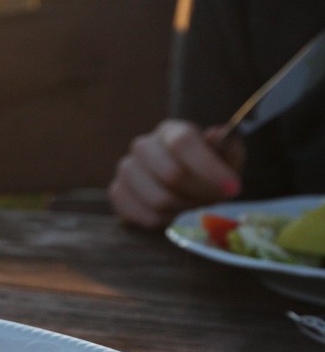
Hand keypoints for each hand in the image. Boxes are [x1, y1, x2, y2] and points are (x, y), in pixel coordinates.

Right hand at [107, 119, 244, 228]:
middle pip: (171, 175)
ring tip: (196, 205)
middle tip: (216, 201)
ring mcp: (126, 170)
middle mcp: (143, 146)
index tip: (233, 188)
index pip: (184, 143)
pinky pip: (145, 216)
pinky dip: (167, 221)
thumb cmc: (205, 167)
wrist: (179, 182)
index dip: (209, 167)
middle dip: (201, 194)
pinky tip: (176, 212)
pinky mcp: (117, 192)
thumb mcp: (225, 155)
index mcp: (170, 130)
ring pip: (158, 200)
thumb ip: (226, 147)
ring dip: (185, 209)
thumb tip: (216, 135)